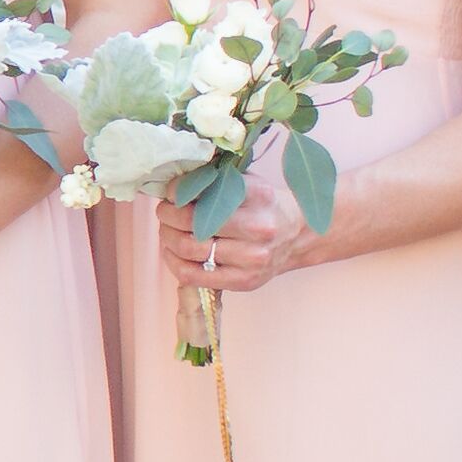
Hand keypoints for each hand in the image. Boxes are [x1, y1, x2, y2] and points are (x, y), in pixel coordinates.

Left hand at [155, 167, 317, 302]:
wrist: (297, 235)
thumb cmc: (264, 206)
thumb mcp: (248, 182)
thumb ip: (217, 180)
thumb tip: (174, 180)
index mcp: (259, 197)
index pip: (206, 192)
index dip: (178, 191)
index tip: (170, 191)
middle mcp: (259, 228)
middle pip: (193, 222)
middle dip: (168, 215)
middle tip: (164, 210)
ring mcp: (252, 259)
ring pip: (189, 249)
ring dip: (167, 236)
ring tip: (167, 229)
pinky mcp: (243, 281)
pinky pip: (192, 275)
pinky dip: (173, 261)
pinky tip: (171, 250)